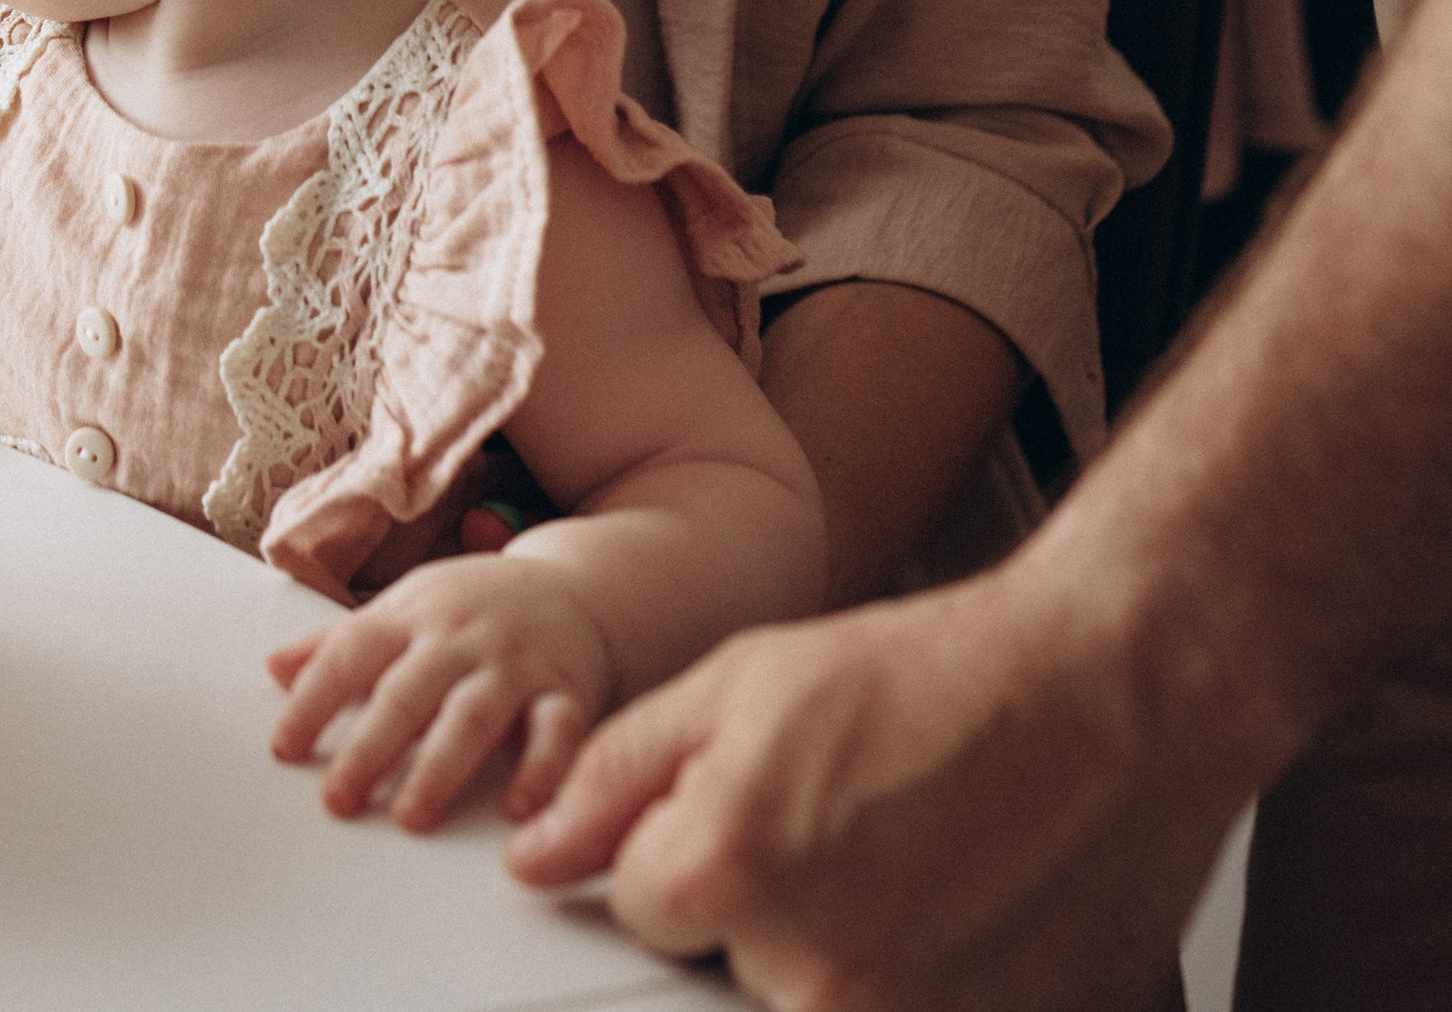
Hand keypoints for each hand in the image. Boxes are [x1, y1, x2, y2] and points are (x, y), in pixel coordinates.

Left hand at [268, 551, 614, 830]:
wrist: (574, 588)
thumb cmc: (471, 610)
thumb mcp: (405, 610)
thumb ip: (340, 643)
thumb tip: (273, 669)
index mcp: (411, 616)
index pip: (352, 653)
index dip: (314, 698)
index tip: (284, 748)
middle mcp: (459, 637)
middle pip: (408, 692)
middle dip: (371, 745)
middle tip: (338, 799)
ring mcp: (514, 663)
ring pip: (473, 715)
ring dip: (441, 766)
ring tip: (410, 815)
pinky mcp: (565, 692)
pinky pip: (555, 732)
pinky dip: (540, 770)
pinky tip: (516, 809)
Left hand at [503, 573, 1237, 1011]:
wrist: (1116, 695)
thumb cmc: (941, 675)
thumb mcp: (747, 682)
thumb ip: (620, 776)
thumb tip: (537, 863)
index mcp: (728, 869)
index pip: (634, 906)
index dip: (687, 844)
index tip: (757, 806)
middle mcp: (808, 978)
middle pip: (723, 976)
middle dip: (760, 912)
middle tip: (847, 834)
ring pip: (810, 1005)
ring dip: (841, 952)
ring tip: (910, 865)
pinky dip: (920, 977)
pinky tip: (958, 911)